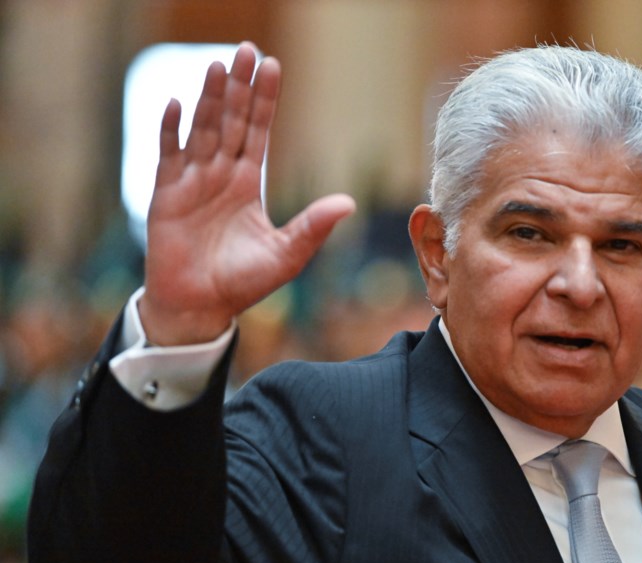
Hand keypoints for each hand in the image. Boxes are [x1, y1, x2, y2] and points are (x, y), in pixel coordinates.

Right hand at [140, 43, 354, 345]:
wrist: (201, 307)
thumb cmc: (243, 283)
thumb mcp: (286, 254)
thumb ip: (313, 227)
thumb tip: (349, 203)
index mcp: (247, 183)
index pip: (258, 131)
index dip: (265, 100)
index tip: (273, 67)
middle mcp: (220, 175)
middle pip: (231, 121)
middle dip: (240, 87)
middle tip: (247, 49)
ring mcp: (191, 181)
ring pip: (202, 130)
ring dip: (210, 99)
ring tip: (219, 67)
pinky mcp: (166, 195)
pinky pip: (168, 156)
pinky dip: (170, 131)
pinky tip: (176, 104)